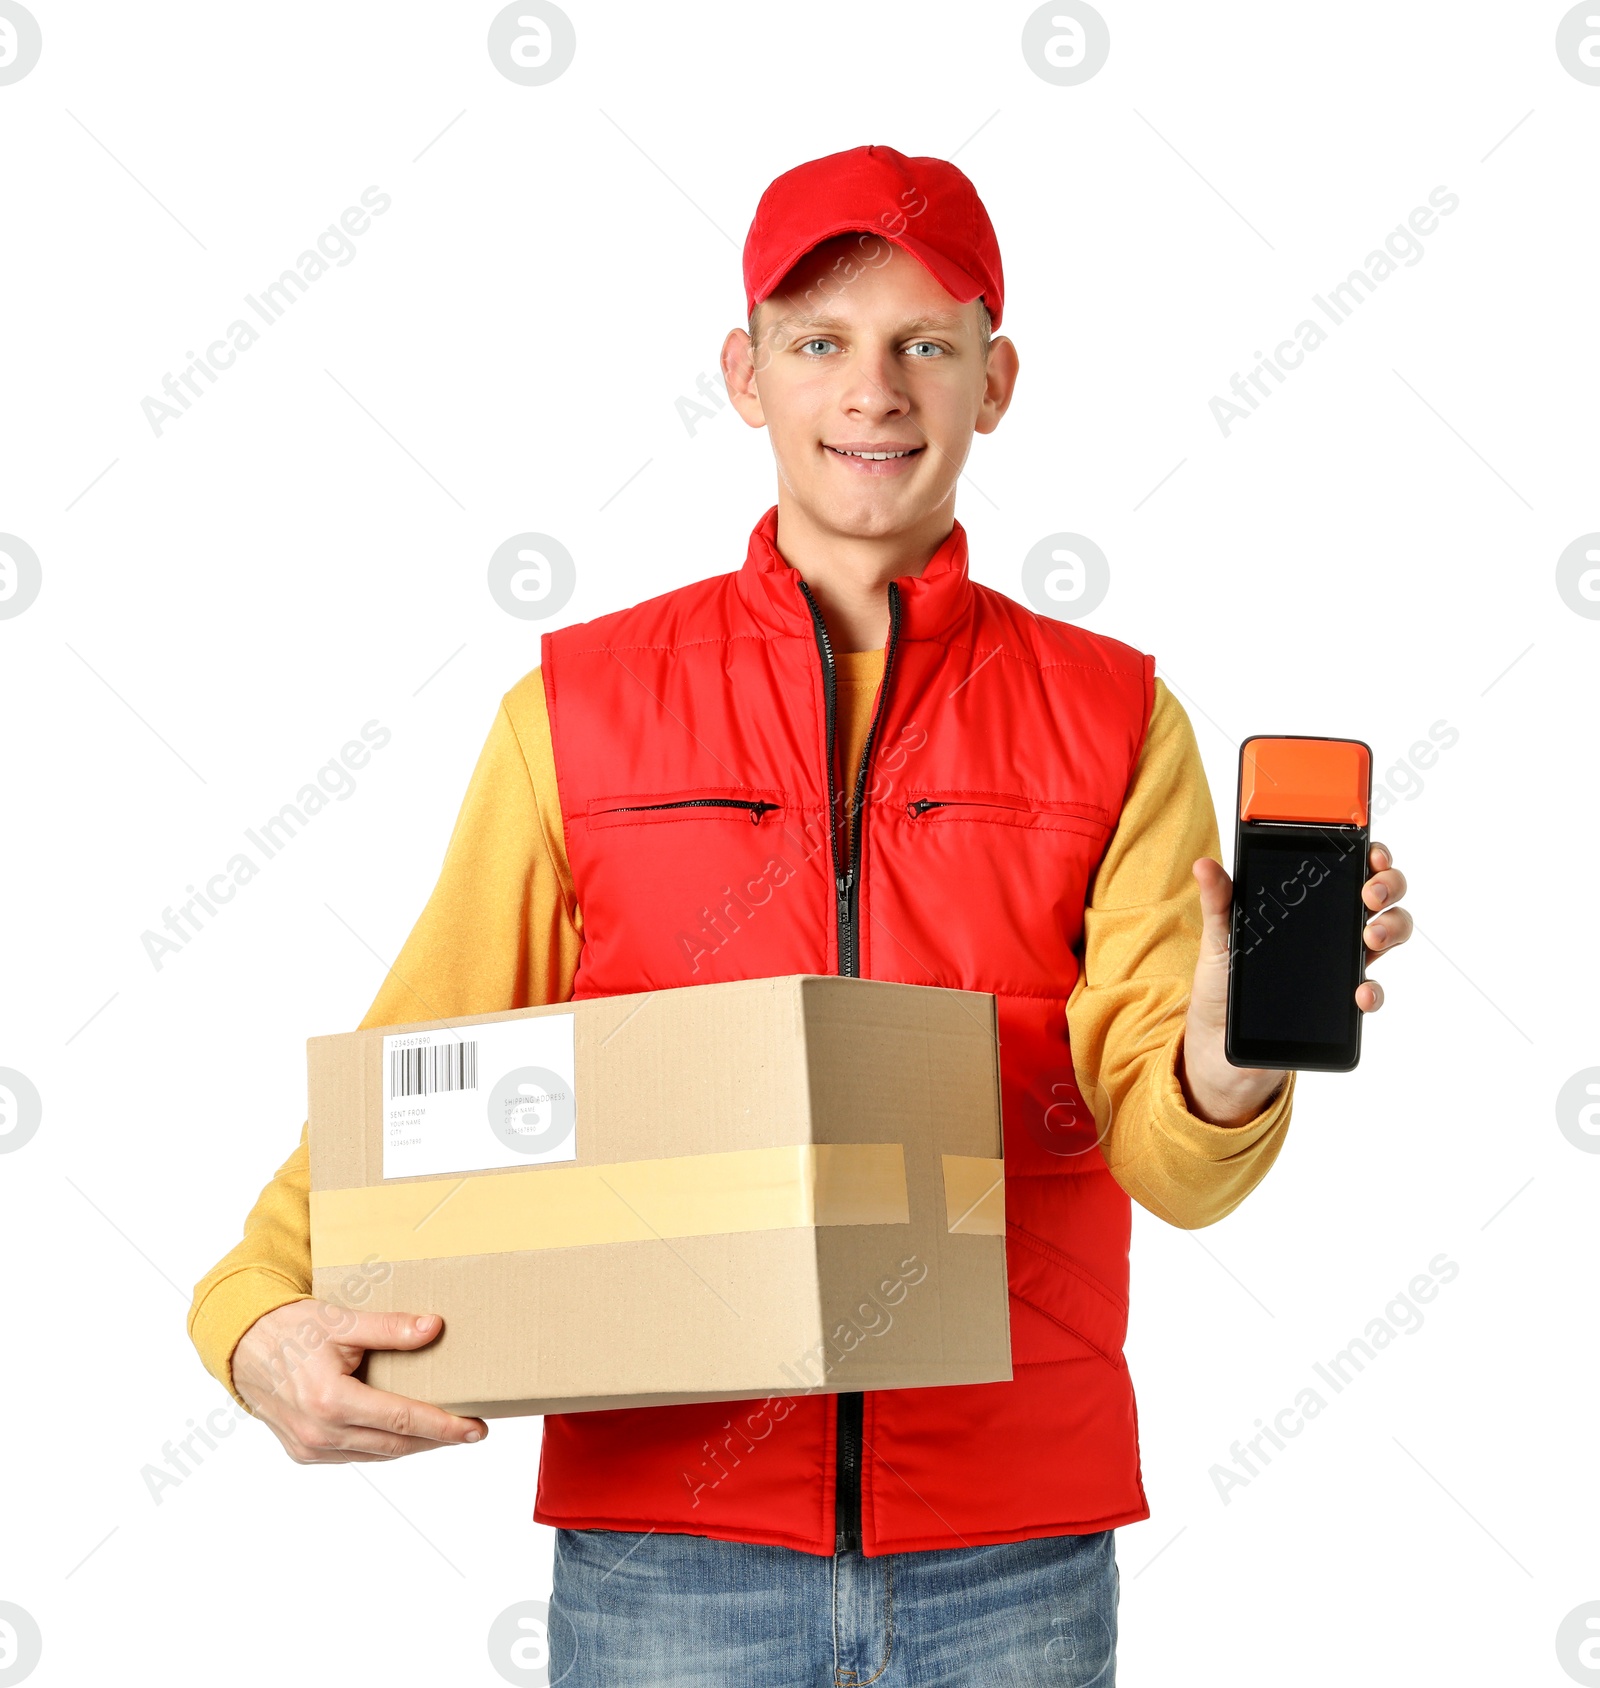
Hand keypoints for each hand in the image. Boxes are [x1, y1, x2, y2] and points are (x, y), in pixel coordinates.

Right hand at [232, 1300, 487, 1463]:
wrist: (244, 1347)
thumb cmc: (293, 1329)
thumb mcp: (343, 1320)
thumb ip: (390, 1328)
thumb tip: (435, 1327)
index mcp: (332, 1400)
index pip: (403, 1419)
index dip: (444, 1425)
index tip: (476, 1428)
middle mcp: (320, 1433)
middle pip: (396, 1443)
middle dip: (438, 1438)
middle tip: (473, 1430)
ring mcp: (311, 1447)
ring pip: (378, 1454)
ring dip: (413, 1445)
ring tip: (446, 1432)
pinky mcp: (304, 1452)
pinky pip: (356, 1454)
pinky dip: (383, 1446)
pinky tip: (404, 1433)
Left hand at [1180, 840, 1410, 1126]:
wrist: (1220, 1045)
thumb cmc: (1222, 985)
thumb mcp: (1218, 940)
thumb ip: (1218, 903)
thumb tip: (1204, 865)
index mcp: (1304, 907)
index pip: (1346, 869)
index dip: (1368, 856)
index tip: (1371, 853)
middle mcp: (1330, 931)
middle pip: (1379, 896)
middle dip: (1388, 886)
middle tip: (1370, 894)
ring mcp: (1340, 966)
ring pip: (1387, 935)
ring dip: (1392, 928)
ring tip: (1371, 936)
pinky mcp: (1340, 1002)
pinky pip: (1371, 992)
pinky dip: (1372, 990)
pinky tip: (1359, 991)